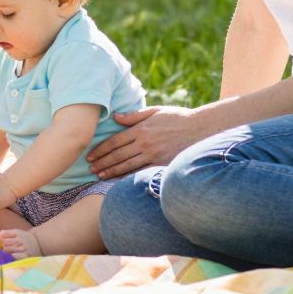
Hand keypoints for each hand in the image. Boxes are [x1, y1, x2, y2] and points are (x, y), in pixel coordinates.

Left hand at [86, 106, 207, 177]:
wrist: (202, 129)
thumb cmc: (178, 118)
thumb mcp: (155, 111)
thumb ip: (134, 116)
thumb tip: (115, 117)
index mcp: (141, 129)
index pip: (114, 141)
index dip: (100, 150)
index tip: (90, 156)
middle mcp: (145, 143)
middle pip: (117, 155)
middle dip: (102, 162)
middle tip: (90, 169)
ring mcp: (153, 155)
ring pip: (126, 166)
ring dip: (111, 172)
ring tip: (99, 176)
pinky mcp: (162, 165)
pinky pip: (142, 173)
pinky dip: (128, 178)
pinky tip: (119, 182)